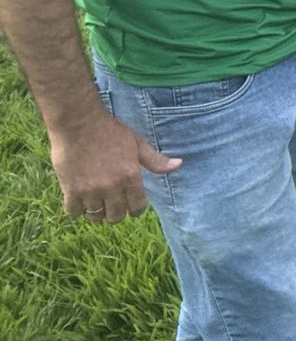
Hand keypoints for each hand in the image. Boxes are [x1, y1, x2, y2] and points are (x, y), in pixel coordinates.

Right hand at [51, 109, 180, 223]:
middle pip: (116, 216)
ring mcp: (90, 190)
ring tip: (97, 201)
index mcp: (130, 175)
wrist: (79, 123)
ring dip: (97, 212)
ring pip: (96, 217)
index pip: (138, 207)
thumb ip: (155, 160)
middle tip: (114, 204)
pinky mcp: (70, 190)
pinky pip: (75, 212)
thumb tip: (179, 165)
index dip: (137, 208)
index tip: (132, 204)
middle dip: (117, 213)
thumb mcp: (137, 143)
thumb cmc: (110, 132)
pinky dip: (78, 209)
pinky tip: (81, 199)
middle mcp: (111, 186)